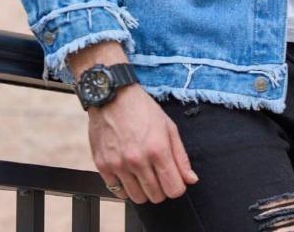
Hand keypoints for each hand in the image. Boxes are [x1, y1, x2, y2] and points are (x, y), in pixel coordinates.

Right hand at [66, 40, 198, 203]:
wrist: (112, 96)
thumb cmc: (142, 108)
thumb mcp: (168, 127)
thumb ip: (181, 156)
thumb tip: (190, 179)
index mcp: (158, 149)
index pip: (174, 189)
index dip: (177, 187)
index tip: (174, 179)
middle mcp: (138, 160)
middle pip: (156, 196)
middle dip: (162, 189)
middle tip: (158, 174)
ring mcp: (118, 164)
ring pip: (137, 198)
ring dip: (144, 190)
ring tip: (143, 174)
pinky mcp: (103, 166)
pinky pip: (118, 191)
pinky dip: (125, 187)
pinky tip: (128, 173)